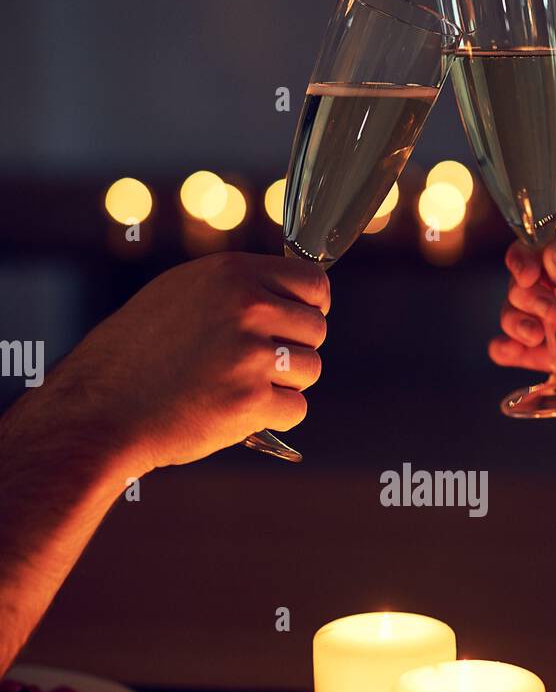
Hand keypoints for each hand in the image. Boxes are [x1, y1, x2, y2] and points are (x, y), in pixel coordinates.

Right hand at [39, 252, 328, 473]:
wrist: (103, 407)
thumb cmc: (137, 354)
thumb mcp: (182, 293)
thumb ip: (235, 289)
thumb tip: (285, 296)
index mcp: (232, 274)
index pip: (313, 283)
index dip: (313, 306)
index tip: (300, 322)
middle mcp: (247, 307)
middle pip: (316, 330)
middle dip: (294, 351)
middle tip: (256, 366)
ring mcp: (252, 354)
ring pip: (310, 370)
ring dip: (284, 385)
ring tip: (238, 386)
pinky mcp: (251, 400)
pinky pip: (296, 409)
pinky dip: (273, 417)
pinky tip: (236, 411)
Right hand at [490, 232, 555, 450]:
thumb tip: (552, 254)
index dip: (531, 254)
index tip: (529, 275)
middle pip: (530, 279)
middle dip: (524, 292)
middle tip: (545, 316)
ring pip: (521, 314)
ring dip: (512, 320)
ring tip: (532, 338)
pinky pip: (522, 352)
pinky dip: (506, 350)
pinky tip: (510, 355)